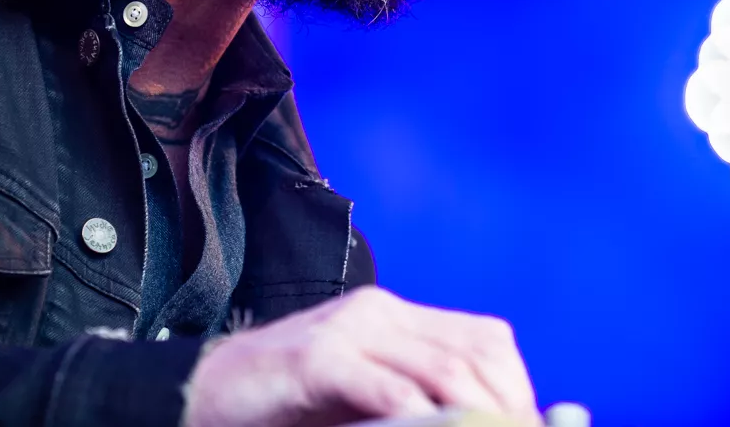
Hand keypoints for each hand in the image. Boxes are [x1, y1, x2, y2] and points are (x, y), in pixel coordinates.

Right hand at [181, 286, 540, 426]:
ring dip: (476, 415)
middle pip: (474, 351)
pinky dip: (421, 420)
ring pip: (442, 368)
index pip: (484, 339)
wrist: (201, 397)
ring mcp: (348, 331)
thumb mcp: (363, 399)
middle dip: (508, 405)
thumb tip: (481, 425)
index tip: (529, 426)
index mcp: (394, 317)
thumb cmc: (284, 409)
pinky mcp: (318, 361)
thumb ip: (414, 405)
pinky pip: (389, 390)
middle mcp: (378, 313)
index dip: (517, 387)